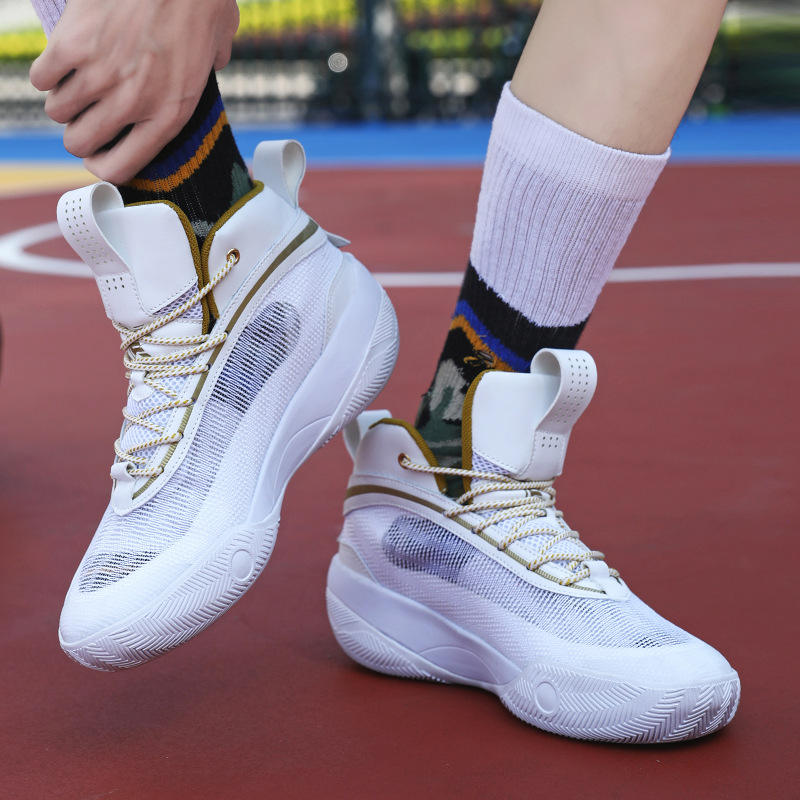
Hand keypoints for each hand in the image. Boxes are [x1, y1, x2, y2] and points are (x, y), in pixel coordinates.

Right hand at [30, 0, 238, 183]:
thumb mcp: (219, 45)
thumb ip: (212, 64)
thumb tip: (214, 61)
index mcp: (169, 115)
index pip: (121, 168)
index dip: (102, 166)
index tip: (98, 156)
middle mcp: (132, 104)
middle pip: (80, 143)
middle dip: (78, 134)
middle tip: (83, 117)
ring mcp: (100, 76)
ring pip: (58, 112)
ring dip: (63, 101)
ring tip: (74, 86)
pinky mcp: (72, 45)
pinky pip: (41, 77)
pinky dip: (46, 72)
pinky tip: (60, 63)